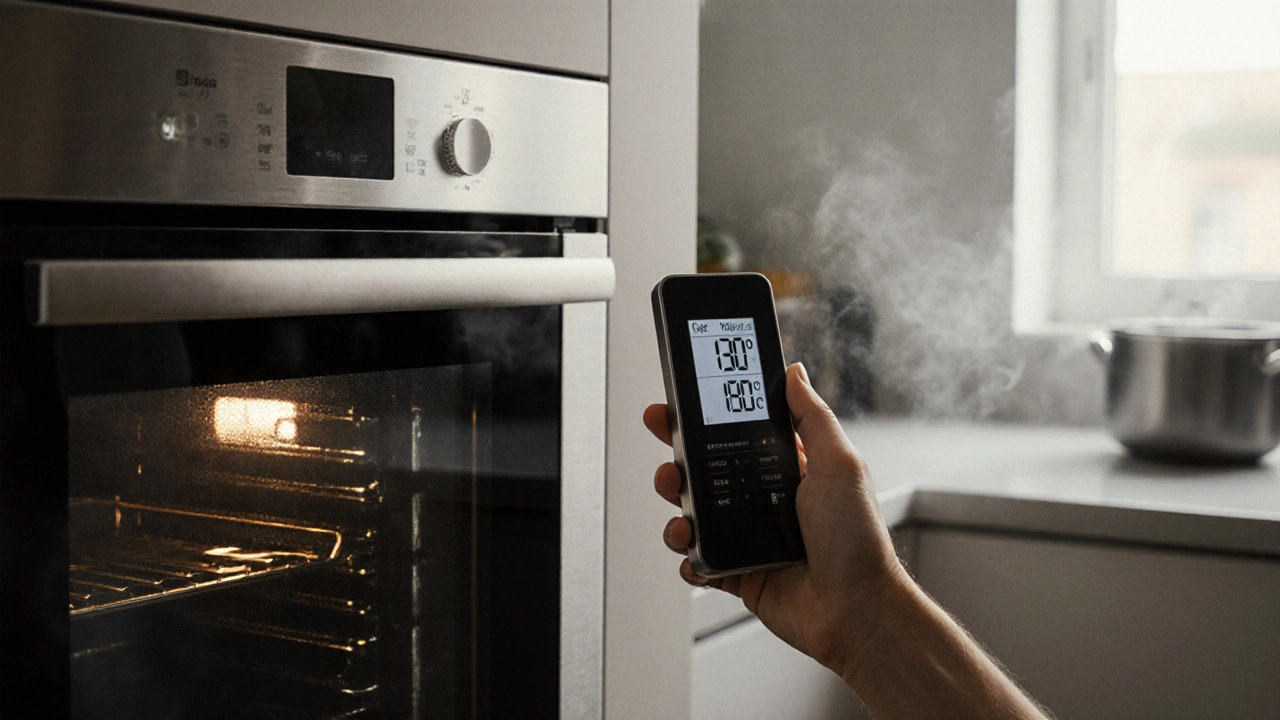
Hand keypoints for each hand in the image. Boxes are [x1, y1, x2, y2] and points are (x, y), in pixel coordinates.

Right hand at [644, 363, 906, 674]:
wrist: (855, 610)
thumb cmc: (858, 540)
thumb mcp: (840, 464)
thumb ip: (812, 416)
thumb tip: (794, 373)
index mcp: (787, 468)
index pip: (737, 433)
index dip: (704, 418)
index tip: (678, 405)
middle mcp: (764, 499)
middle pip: (705, 470)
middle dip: (678, 460)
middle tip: (669, 456)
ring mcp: (749, 536)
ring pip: (693, 513)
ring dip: (677, 508)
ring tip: (682, 511)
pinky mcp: (737, 572)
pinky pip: (698, 559)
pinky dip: (688, 555)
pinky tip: (694, 551)